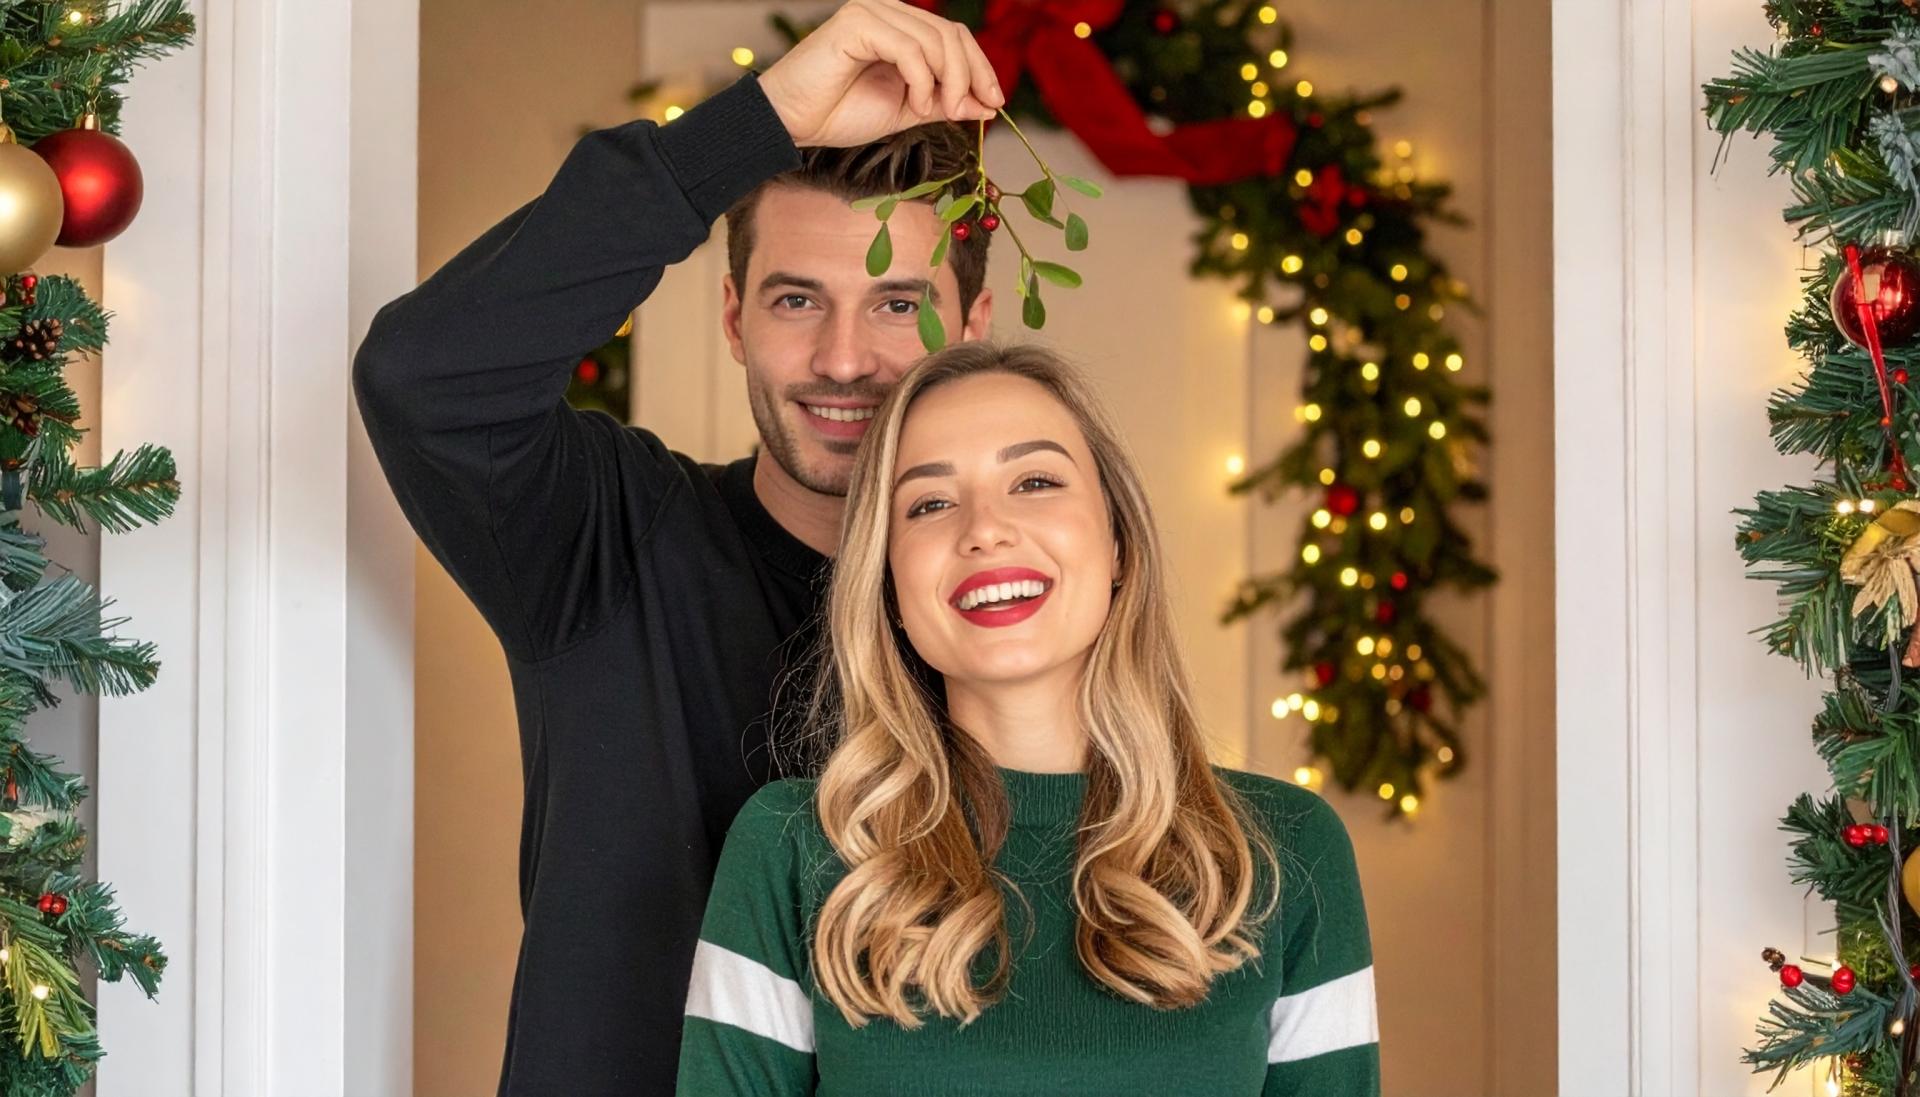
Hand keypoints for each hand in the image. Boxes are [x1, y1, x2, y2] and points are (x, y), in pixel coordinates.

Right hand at [758, 0, 1005, 148]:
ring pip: (935, 40)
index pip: (955, 35)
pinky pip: (909, 48)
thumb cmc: (840, 113)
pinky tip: (914, 105)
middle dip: (970, 76)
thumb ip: (945, 102)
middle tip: (969, 113)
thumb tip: (988, 106)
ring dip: (948, 82)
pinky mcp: (857, 23)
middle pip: (951, 34)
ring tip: (938, 113)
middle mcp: (888, 10)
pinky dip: (921, 80)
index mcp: (901, 26)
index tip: (994, 103)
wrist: (793, 122)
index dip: (980, 68)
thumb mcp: (908, 110)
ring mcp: (872, 12)